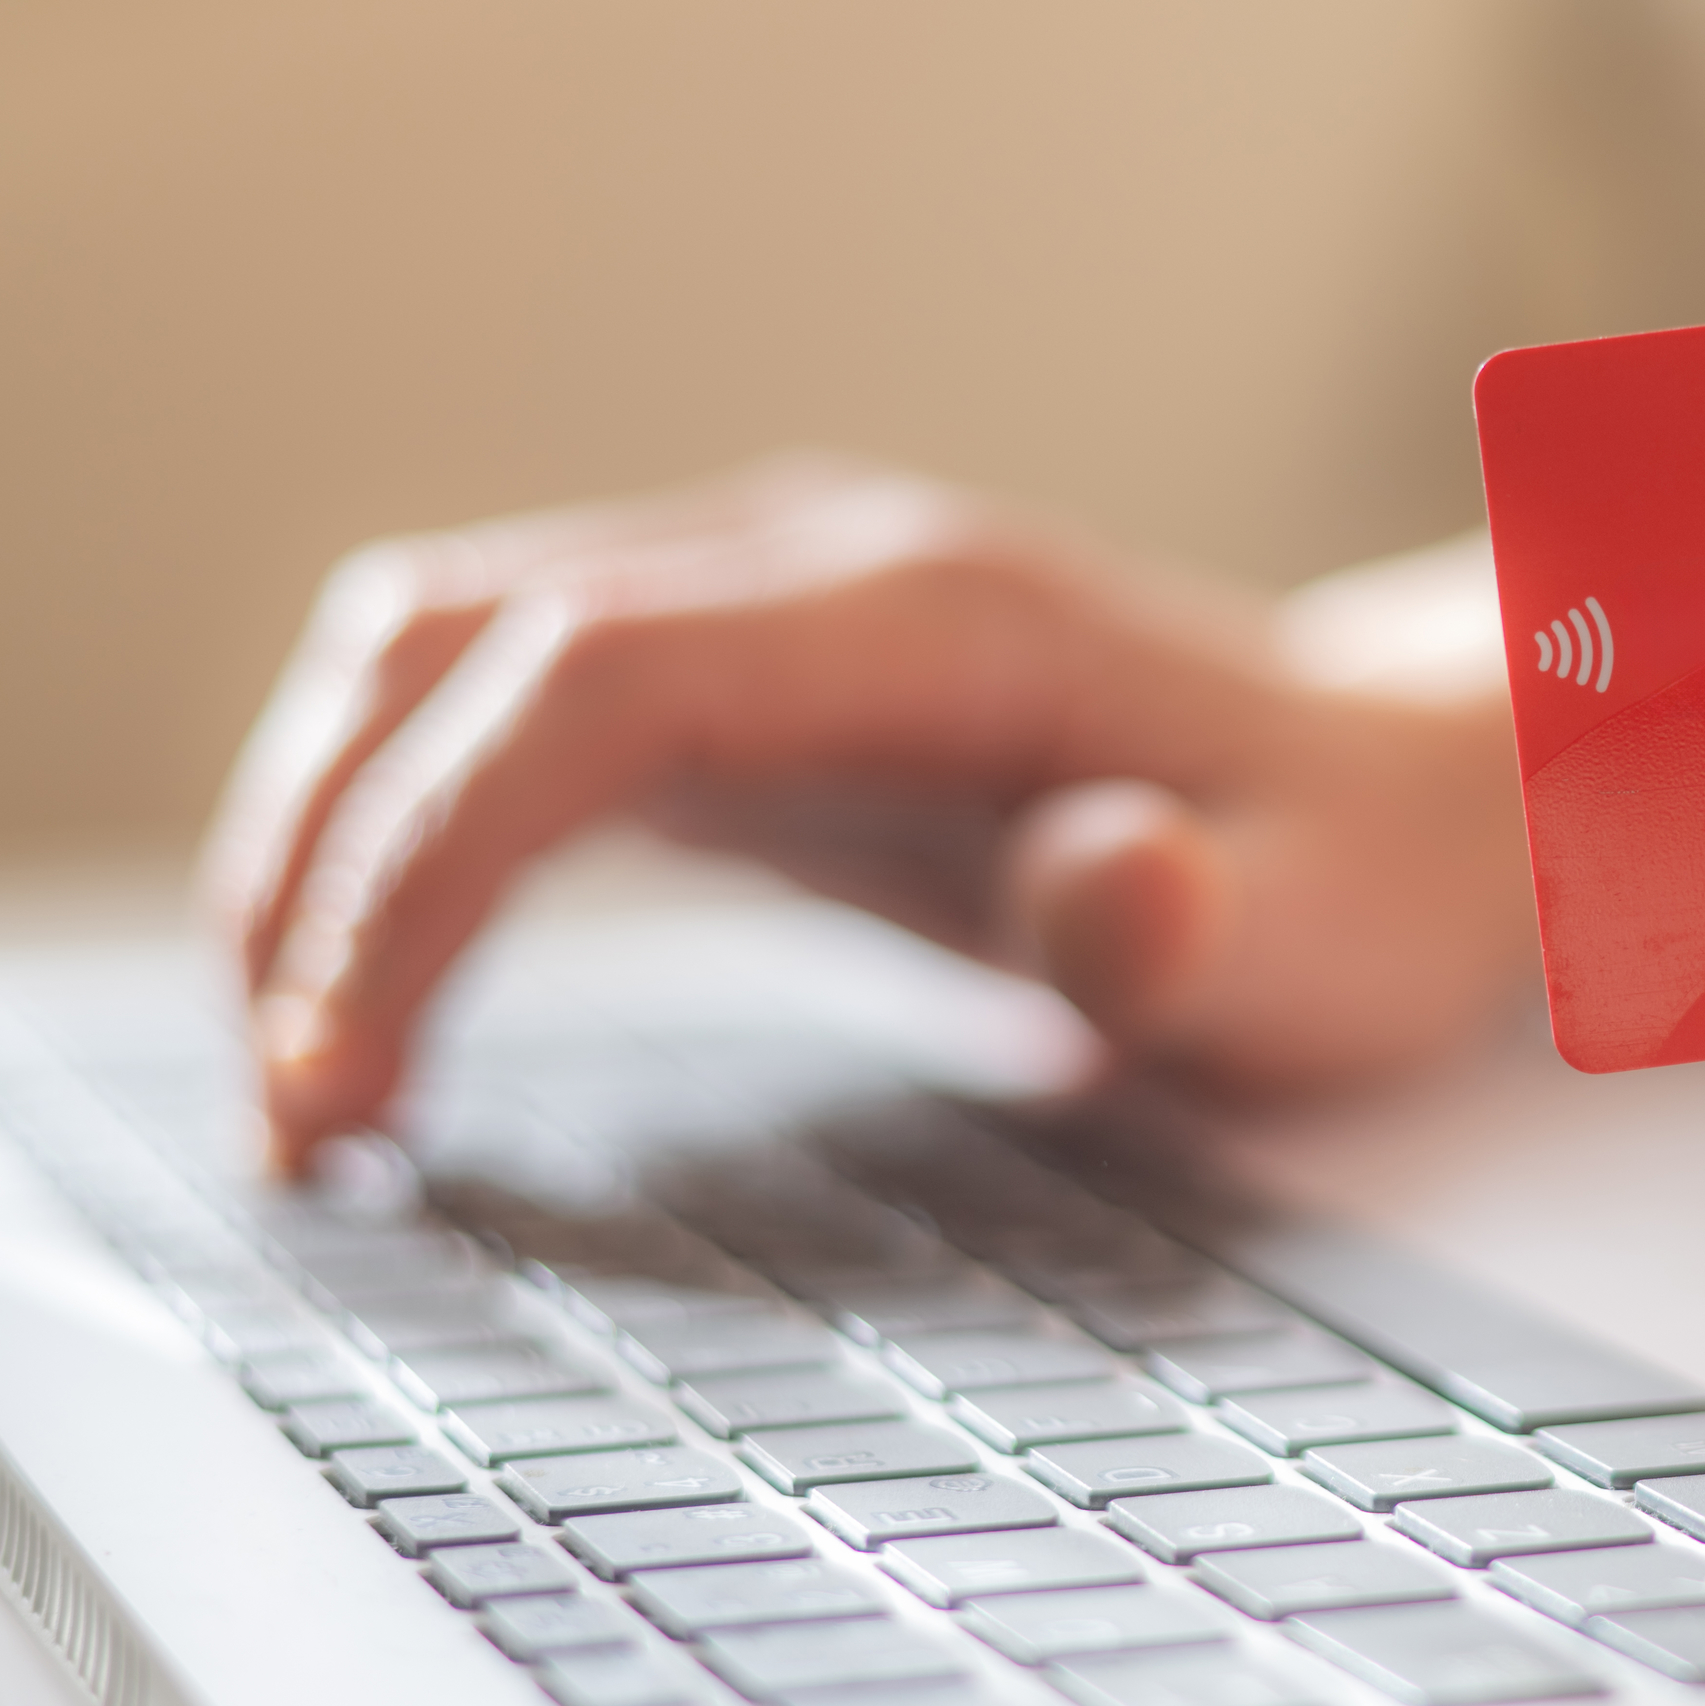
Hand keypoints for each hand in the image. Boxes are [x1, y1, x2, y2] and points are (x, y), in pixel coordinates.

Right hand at [203, 462, 1534, 1172]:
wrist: (1407, 794)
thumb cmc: (1356, 877)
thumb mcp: (1320, 935)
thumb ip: (1202, 921)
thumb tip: (1111, 884)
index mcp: (928, 618)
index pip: (587, 679)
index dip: (428, 855)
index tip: (350, 1068)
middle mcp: (810, 573)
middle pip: (453, 646)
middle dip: (321, 869)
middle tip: (298, 1132)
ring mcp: (757, 612)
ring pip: (429, 661)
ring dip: (320, 846)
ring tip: (303, 1088)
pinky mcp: (733, 687)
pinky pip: (487, 720)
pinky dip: (389, 843)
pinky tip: (375, 1008)